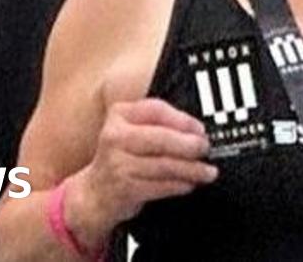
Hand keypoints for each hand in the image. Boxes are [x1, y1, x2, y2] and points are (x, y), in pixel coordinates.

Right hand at [66, 98, 216, 240]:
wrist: (95, 193)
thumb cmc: (122, 158)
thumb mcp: (132, 131)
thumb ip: (160, 125)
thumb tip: (197, 131)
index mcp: (120, 115)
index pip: (156, 110)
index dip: (183, 120)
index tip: (200, 129)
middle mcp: (115, 136)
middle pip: (161, 138)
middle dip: (189, 145)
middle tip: (206, 148)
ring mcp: (118, 164)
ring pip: (164, 165)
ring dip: (191, 169)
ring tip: (207, 172)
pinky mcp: (125, 188)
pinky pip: (161, 186)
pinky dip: (180, 185)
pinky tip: (190, 183)